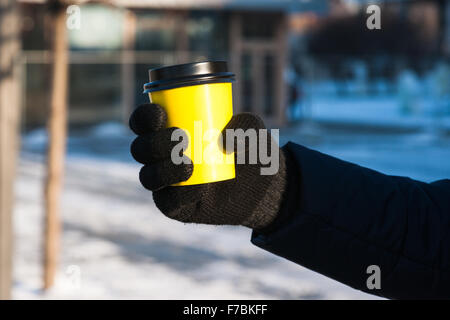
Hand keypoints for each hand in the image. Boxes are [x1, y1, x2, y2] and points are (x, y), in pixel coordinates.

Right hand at [129, 103, 286, 229]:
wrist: (264, 186)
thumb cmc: (250, 150)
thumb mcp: (253, 130)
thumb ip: (245, 125)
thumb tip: (224, 141)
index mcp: (169, 131)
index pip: (144, 122)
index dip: (144, 117)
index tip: (161, 113)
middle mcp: (162, 157)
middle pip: (141, 149)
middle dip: (154, 143)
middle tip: (181, 138)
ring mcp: (168, 184)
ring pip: (149, 177)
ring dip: (163, 170)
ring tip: (188, 166)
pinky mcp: (178, 208)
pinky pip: (168, 204)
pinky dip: (180, 195)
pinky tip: (199, 189)